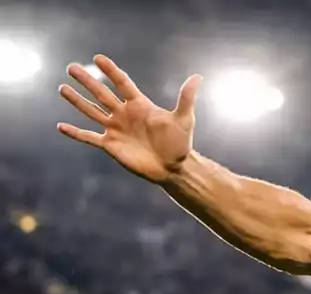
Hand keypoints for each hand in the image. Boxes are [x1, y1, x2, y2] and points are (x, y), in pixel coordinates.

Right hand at [57, 55, 201, 183]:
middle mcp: (124, 114)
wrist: (173, 168)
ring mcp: (115, 129)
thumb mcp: (184, 119)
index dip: (110, 71)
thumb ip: (186, 98)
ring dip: (77, 101)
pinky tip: (61, 126)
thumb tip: (198, 77)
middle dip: (87, 81)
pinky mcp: (110, 145)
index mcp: (139, 105)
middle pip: (101, 93)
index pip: (122, 83)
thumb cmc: (180, 143)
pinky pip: (89, 137)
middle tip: (71, 67)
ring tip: (62, 88)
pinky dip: (75, 133)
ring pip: (91, 111)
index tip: (97, 58)